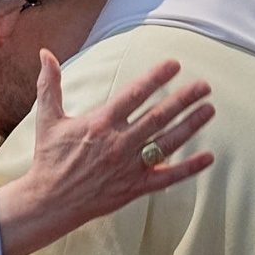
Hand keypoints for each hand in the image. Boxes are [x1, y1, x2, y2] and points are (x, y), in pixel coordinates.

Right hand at [0, 54, 213, 254]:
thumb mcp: (47, 118)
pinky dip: (189, 168)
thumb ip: (50, 84)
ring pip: (166, 143)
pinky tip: (209, 157)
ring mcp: (129, 166)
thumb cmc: (49, 157)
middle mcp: (118, 143)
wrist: (50, 201)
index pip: (133, 95)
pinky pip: (167, 177)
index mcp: (100, 123)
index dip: (155, 78)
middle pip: (157, 116)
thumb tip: (45, 53)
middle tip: (204, 85)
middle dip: (183, 99)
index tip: (175, 65)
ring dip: (190, 126)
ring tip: (209, 109)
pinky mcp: (135, 188)